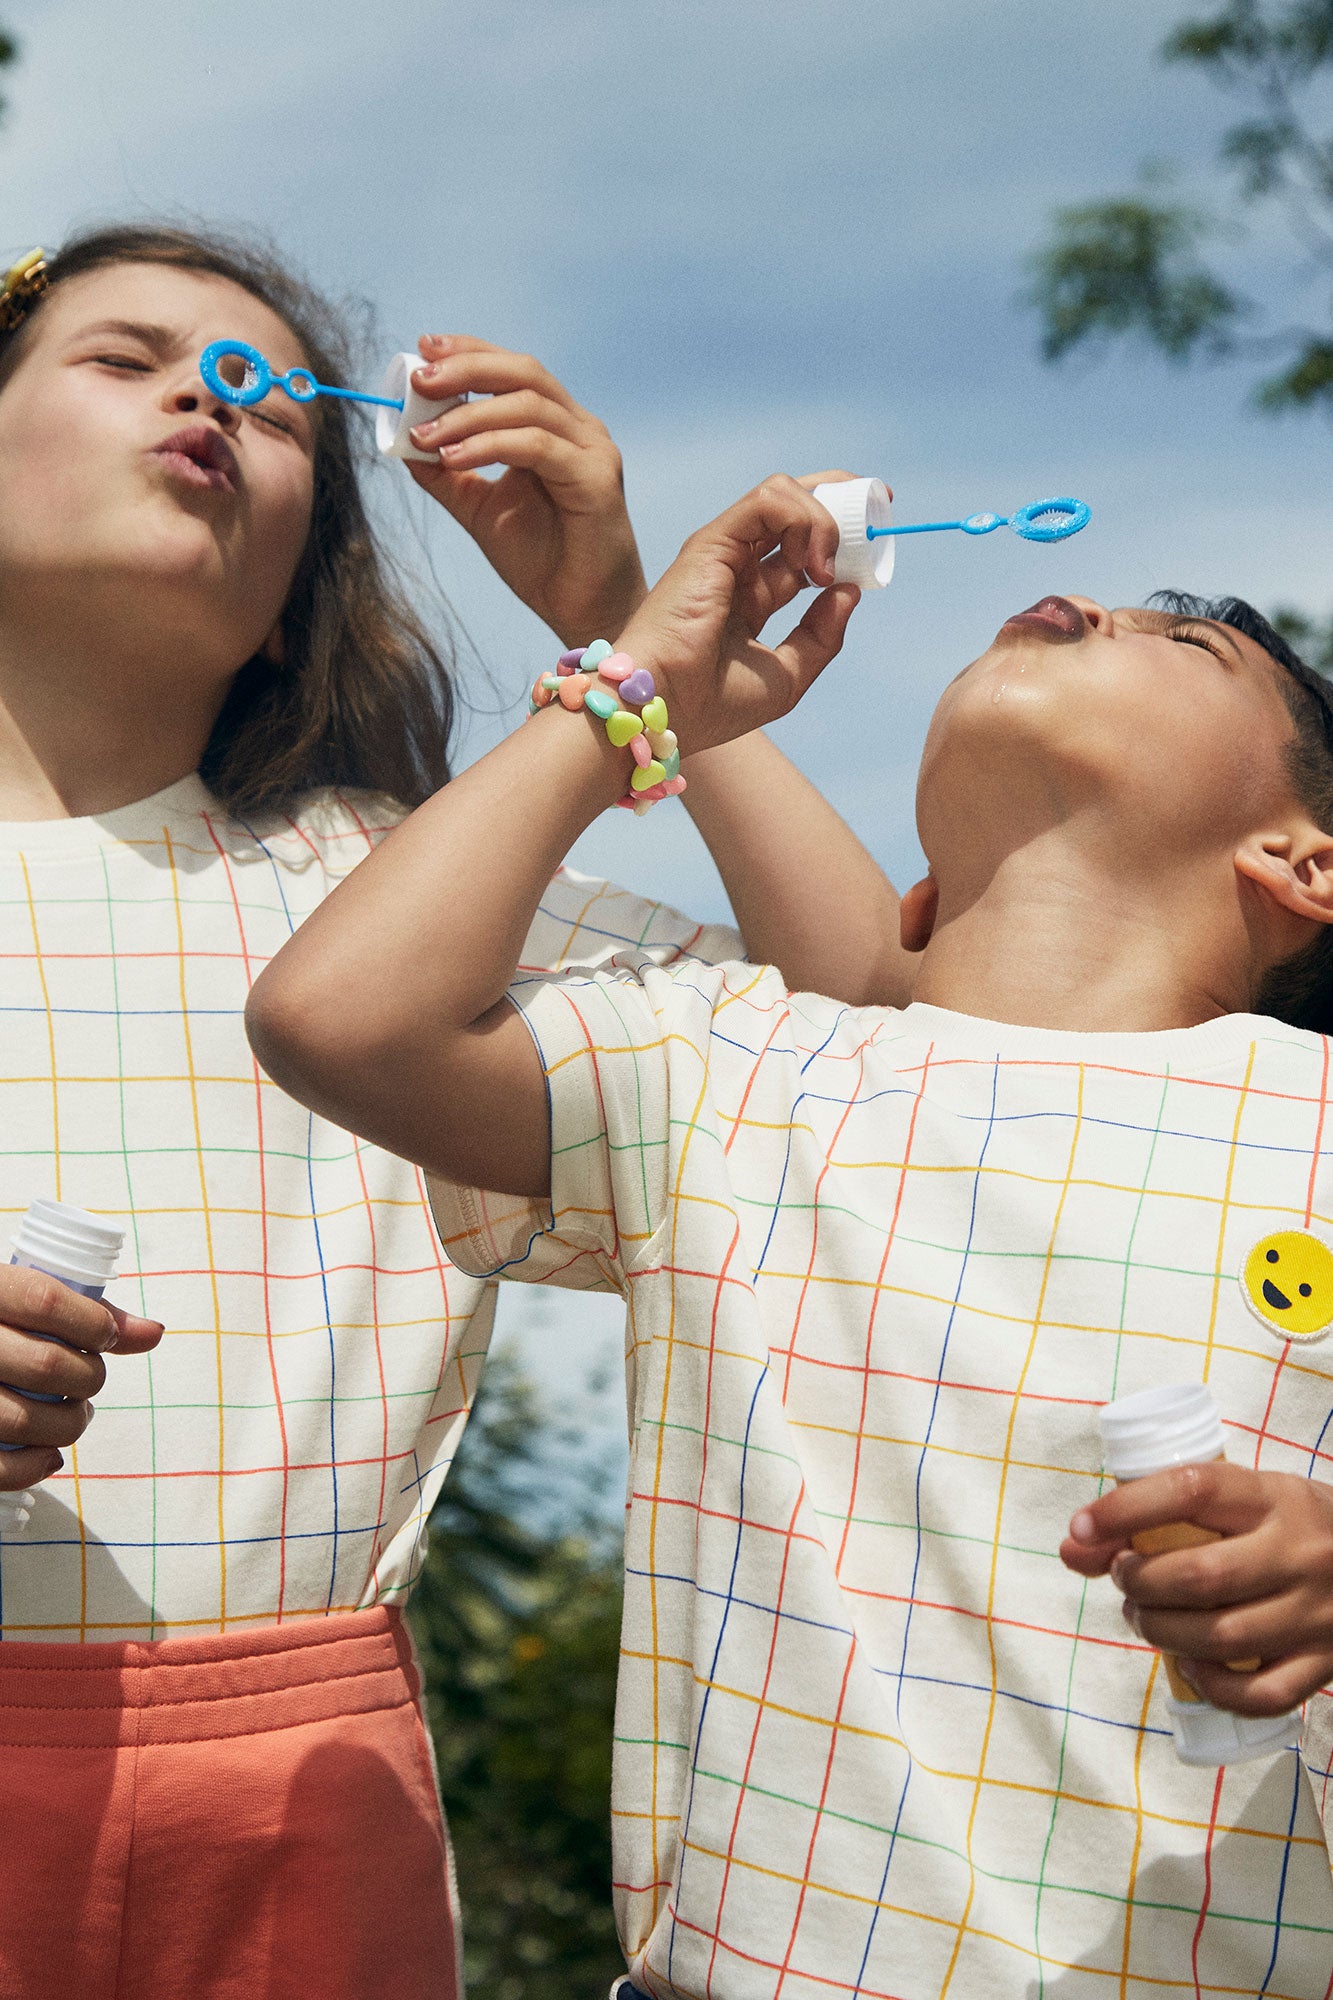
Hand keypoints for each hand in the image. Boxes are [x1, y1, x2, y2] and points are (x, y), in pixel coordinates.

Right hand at [0, 1263, 163, 1489]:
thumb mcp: (22, 1299)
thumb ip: (83, 1311)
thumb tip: (153, 1333)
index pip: (46, 1300)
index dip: (91, 1323)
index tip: (103, 1336)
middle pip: (47, 1365)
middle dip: (88, 1377)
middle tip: (89, 1378)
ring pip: (24, 1420)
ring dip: (69, 1424)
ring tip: (74, 1412)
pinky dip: (33, 1467)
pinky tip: (47, 1453)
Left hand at [404, 335, 646, 646]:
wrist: (581, 613)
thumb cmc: (541, 561)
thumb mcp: (479, 509)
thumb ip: (446, 475)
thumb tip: (403, 441)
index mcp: (555, 427)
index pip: (511, 370)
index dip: (468, 352)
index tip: (422, 350)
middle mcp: (579, 428)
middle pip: (523, 373)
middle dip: (466, 368)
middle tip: (419, 380)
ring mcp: (592, 450)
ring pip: (528, 405)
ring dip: (468, 415)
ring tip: (425, 437)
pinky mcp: (596, 479)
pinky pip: (537, 446)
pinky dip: (491, 445)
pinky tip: (455, 459)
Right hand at [613, 474, 859, 754]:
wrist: (664, 710)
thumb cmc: (711, 704)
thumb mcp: (786, 677)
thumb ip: (821, 636)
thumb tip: (849, 590)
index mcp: (748, 597)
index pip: (800, 546)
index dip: (840, 533)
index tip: (878, 533)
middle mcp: (734, 566)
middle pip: (795, 506)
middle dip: (841, 498)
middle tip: (879, 507)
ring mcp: (722, 550)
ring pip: (785, 494)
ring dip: (824, 520)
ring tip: (827, 569)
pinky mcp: (712, 541)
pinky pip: (768, 500)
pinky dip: (803, 519)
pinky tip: (812, 564)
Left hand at [1062, 1459, 1332, 1714]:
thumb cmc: (1294, 1525)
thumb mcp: (1243, 1501)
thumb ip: (1163, 1516)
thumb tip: (1073, 1545)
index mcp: (1275, 1498)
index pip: (1191, 1490)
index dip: (1126, 1509)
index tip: (1082, 1527)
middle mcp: (1299, 1554)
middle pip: (1200, 1575)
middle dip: (1140, 1582)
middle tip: (1125, 1578)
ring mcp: (1316, 1614)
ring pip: (1223, 1637)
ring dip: (1162, 1632)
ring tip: (1145, 1616)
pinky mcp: (1327, 1663)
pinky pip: (1262, 1693)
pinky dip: (1215, 1686)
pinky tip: (1192, 1666)